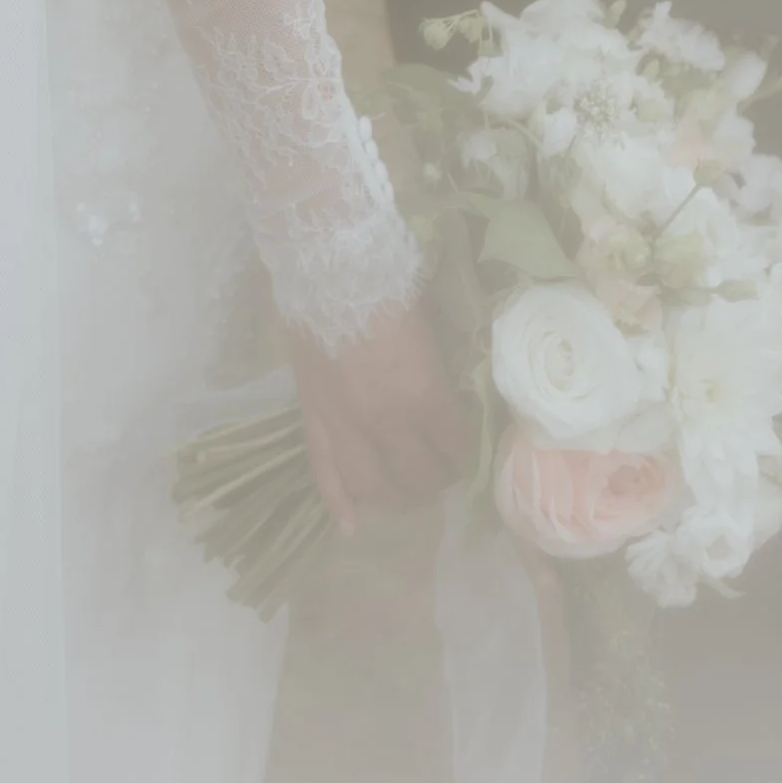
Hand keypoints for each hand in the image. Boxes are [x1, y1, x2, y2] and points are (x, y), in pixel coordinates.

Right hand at [288, 292, 469, 529]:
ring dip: (394, 498)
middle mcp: (385, 420)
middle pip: (418, 478)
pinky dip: (338, 502)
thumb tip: (465, 383)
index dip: (466, 455)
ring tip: (406, 494)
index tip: (470, 452)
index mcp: (424, 393)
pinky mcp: (312, 414)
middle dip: (436, 481)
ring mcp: (344, 422)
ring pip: (372, 486)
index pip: (455, 448)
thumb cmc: (386, 278)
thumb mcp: (433, 320)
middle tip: (442, 472)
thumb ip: (445, 362)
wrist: (326, 258)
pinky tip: (352, 524)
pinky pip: (323, 470)